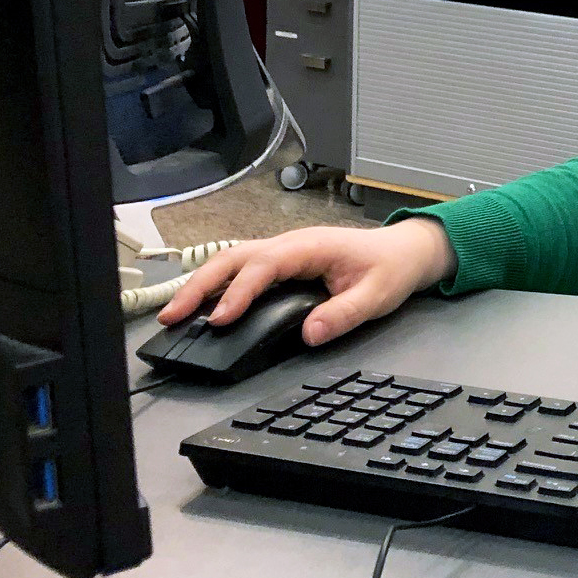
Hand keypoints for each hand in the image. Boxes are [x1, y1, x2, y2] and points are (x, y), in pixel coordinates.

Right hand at [155, 218, 457, 346]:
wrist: (405, 251)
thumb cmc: (390, 268)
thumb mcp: (377, 295)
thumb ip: (344, 314)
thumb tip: (309, 333)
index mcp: (310, 247)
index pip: (264, 266)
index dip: (239, 292)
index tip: (220, 319)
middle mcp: (290, 244)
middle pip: (234, 258)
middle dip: (200, 285)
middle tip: (172, 315)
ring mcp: (283, 251)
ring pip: (231, 260)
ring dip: (201, 284)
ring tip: (174, 314)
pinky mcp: (282, 263)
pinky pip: (242, 269)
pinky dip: (217, 284)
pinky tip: (201, 306)